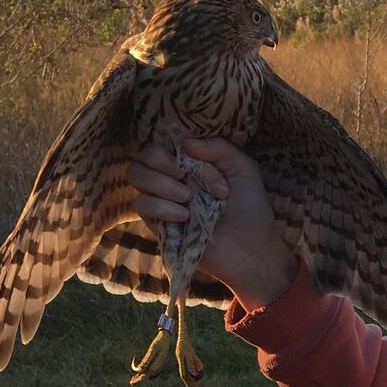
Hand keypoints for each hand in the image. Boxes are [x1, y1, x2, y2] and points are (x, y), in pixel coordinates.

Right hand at [126, 137, 296, 309]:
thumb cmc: (250, 207)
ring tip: (188, 198)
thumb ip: (218, 147)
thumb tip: (184, 142)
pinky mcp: (155, 223)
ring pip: (135, 175)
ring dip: (161, 183)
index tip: (192, 155)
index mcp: (189, 161)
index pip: (162, 139)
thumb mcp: (242, 168)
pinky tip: (184, 216)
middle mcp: (171, 176)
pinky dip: (161, 206)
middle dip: (161, 161)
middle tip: (184, 174)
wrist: (250, 247)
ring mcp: (161, 199)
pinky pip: (141, 204)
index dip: (171, 144)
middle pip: (141, 154)